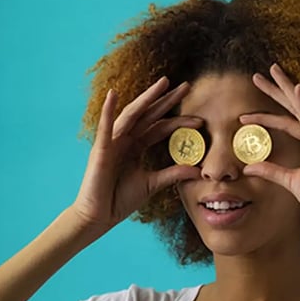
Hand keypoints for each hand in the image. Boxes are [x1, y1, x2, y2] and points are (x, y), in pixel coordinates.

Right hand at [71, 77, 201, 233]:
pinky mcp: (100, 149)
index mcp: (136, 146)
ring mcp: (112, 142)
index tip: (200, 119)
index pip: (161, 127)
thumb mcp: (152, 184)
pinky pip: (105, 127)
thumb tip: (198, 171)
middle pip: (150, 115)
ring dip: (146, 98)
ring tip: (162, 84)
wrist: (99, 217)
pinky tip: (112, 95)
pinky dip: (107, 110)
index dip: (179, 121)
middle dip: (167, 99)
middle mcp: (125, 139)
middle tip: (187, 86)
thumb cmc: (120, 199)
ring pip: (132, 114)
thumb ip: (173, 174)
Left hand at [239, 63, 299, 228]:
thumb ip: (271, 171)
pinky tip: (296, 89)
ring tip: (270, 72)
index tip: (247, 114)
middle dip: (277, 89)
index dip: (268, 115)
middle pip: (295, 107)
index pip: (290, 121)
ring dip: (285, 89)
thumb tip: (249, 167)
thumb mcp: (291, 181)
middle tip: (258, 74)